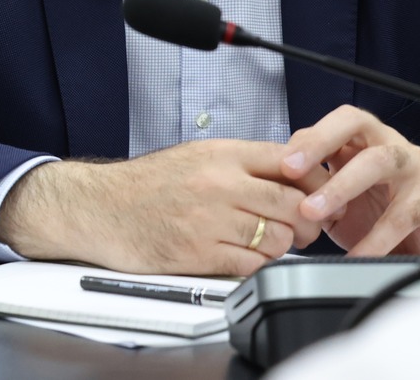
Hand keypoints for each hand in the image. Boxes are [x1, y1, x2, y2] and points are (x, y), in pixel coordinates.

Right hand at [0, 140, 323, 275]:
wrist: (98, 207)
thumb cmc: (143, 185)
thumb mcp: (193, 156)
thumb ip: (239, 163)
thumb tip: (291, 174)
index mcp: (219, 154)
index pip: (289, 161)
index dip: (315, 181)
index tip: (321, 194)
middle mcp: (217, 183)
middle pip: (292, 204)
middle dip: (305, 221)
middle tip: (301, 228)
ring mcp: (208, 219)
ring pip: (277, 238)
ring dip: (279, 246)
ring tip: (263, 243)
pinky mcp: (198, 253)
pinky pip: (251, 265)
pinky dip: (255, 266)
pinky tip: (242, 257)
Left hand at [281, 105, 419, 256]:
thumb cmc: (389, 211)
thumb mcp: (343, 198)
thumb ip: (313, 189)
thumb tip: (272, 193)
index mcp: (363, 140)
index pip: (330, 124)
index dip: (304, 140)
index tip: (276, 164)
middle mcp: (388, 144)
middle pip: (354, 123)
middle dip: (319, 142)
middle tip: (290, 169)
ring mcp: (413, 168)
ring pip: (378, 162)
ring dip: (341, 185)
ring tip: (312, 211)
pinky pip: (401, 215)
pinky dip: (375, 239)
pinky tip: (356, 254)